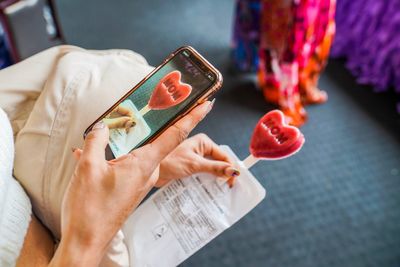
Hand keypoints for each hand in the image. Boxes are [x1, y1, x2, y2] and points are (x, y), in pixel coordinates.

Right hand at [50, 101, 212, 265]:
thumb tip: (102, 127)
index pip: (175, 135)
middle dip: (154, 124)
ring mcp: (140, 181)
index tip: (205, 105)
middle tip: (147, 108)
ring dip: (129, 141)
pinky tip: (96, 156)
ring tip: (109, 132)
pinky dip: (116, 157)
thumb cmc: (91, 209)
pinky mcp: (131, 188)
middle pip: (157, 141)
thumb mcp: (88, 167)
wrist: (86, 241)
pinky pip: (129, 165)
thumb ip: (97, 141)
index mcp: (144, 164)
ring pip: (140, 153)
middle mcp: (147, 172)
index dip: (192, 118)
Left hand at [156, 133, 239, 187]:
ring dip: (216, 179)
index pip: (223, 155)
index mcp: (204, 142)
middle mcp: (201, 148)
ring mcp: (196, 158)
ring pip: (212, 169)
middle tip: (228, 187)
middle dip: (224, 174)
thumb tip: (232, 170)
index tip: (233, 182)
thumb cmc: (169, 161)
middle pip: (219, 162)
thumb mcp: (195, 165)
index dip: (230, 168)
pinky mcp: (191, 167)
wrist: (151, 170)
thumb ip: (215, 168)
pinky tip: (210, 189)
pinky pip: (204, 174)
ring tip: (221, 190)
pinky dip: (208, 181)